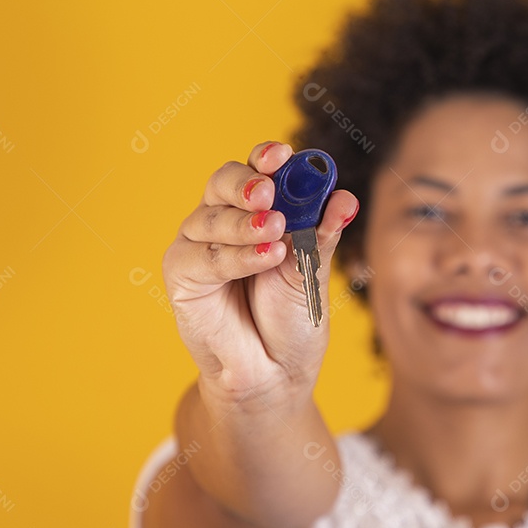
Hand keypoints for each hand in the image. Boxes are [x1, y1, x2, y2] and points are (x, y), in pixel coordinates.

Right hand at [161, 141, 358, 402]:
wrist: (275, 371)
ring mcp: (199, 245)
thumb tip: (344, 197)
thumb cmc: (293, 317)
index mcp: (258, 209)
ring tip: (276, 235)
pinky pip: (205, 256)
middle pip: (223, 181)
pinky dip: (237, 255)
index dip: (266, 157)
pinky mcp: (182, 274)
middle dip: (247, 183)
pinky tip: (266, 257)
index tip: (284, 155)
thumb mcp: (314, 270)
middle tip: (270, 192)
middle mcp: (224, 219)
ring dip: (246, 224)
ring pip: (213, 217)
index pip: (257, 170)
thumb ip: (323, 233)